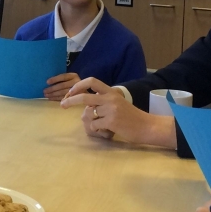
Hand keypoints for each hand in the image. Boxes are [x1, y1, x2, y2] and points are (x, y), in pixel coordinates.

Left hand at [44, 73, 79, 100]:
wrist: (83, 91)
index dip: (55, 79)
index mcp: (73, 75)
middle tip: (44, 91)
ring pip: (63, 92)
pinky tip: (51, 98)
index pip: (63, 76)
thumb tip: (48, 82)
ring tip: (46, 95)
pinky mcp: (76, 98)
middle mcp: (76, 82)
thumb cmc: (71, 83)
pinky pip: (64, 98)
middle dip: (52, 89)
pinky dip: (56, 98)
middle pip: (62, 85)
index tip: (47, 82)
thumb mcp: (68, 78)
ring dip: (53, 94)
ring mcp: (77, 91)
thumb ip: (61, 79)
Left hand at [60, 77, 176, 148]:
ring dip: (90, 121)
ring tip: (101, 125)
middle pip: (84, 97)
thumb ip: (104, 100)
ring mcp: (111, 110)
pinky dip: (96, 129)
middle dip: (70, 100)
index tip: (70, 92)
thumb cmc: (132, 117)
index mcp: (112, 92)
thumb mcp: (118, 103)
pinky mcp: (111, 121)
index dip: (78, 85)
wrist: (148, 127)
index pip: (91, 81)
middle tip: (62, 105)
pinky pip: (94, 125)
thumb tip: (86, 102)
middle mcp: (110, 98)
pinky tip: (106, 131)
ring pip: (88, 114)